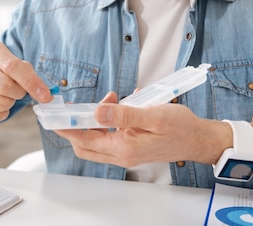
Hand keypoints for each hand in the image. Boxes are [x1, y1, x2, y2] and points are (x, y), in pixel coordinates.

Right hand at [0, 40, 51, 122]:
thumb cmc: (1, 67)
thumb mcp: (13, 61)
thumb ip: (29, 74)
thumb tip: (46, 95)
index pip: (13, 66)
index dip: (31, 82)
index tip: (46, 95)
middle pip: (6, 87)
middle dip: (19, 93)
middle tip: (19, 90)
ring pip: (0, 103)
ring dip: (11, 104)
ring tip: (7, 95)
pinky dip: (2, 114)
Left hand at [55, 92, 229, 166]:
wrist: (199, 139)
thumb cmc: (180, 128)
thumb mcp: (152, 116)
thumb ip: (124, 114)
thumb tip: (98, 111)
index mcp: (123, 148)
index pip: (84, 140)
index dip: (67, 127)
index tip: (54, 115)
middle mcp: (121, 154)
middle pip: (84, 144)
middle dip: (76, 124)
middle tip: (74, 105)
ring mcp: (125, 152)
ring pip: (96, 140)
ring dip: (94, 120)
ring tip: (109, 98)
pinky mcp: (131, 147)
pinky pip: (109, 136)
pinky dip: (106, 121)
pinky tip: (118, 105)